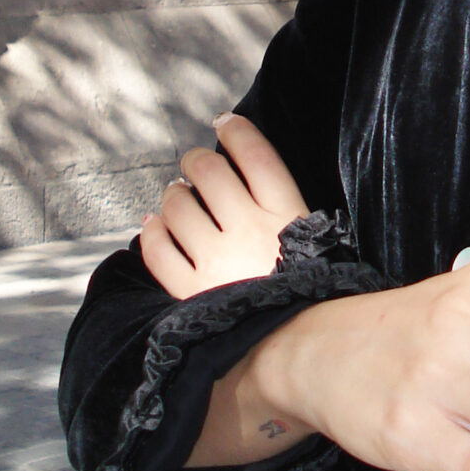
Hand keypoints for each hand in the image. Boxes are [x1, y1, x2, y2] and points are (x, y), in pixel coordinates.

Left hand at [142, 114, 309, 298]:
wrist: (298, 347)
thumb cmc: (310, 291)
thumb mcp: (317, 242)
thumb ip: (285, 210)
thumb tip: (244, 176)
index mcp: (286, 215)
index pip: (255, 154)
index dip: (236, 130)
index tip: (225, 123)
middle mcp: (247, 230)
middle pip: (210, 172)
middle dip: (196, 160)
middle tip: (194, 164)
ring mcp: (216, 260)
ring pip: (178, 206)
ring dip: (174, 195)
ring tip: (178, 196)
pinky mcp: (191, 290)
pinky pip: (158, 250)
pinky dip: (152, 232)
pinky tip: (155, 225)